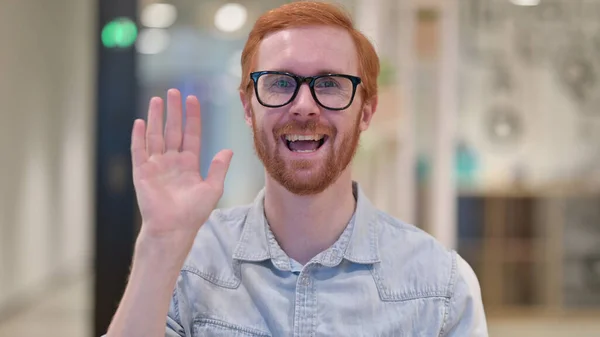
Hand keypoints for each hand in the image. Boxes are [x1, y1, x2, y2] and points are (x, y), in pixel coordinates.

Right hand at [131, 89, 232, 242]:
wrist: (174, 229)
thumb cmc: (193, 213)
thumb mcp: (212, 189)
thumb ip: (218, 168)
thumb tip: (228, 150)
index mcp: (189, 164)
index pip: (190, 134)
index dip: (192, 117)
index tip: (192, 99)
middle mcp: (172, 161)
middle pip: (172, 130)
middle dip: (173, 111)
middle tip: (173, 91)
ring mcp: (156, 165)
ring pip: (155, 135)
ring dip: (155, 117)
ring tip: (156, 99)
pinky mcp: (142, 172)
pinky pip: (139, 151)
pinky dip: (139, 136)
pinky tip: (140, 122)